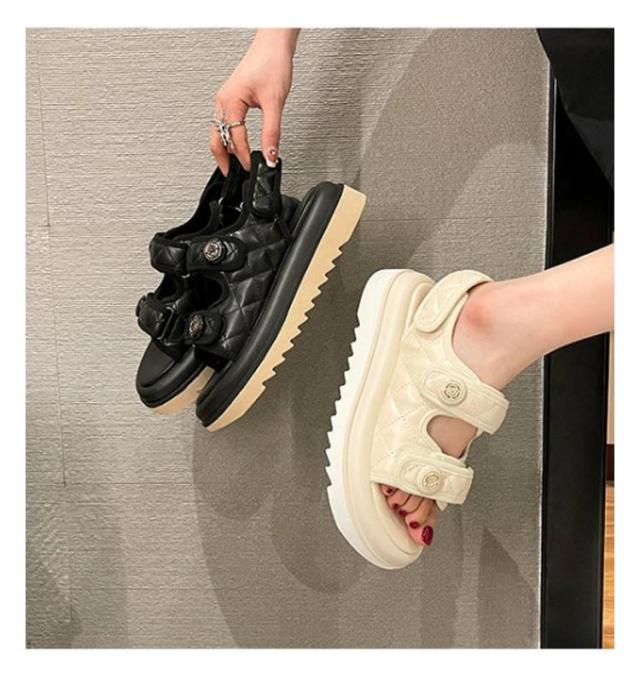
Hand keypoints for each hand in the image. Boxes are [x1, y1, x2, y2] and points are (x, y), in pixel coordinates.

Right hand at [211, 29, 299, 172]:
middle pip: (217, 138)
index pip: (235, 139)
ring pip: (219, 131)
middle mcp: (223, 100)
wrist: (274, 45)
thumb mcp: (275, 102)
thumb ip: (272, 132)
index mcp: (230, 101)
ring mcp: (225, 99)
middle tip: (231, 175)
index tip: (253, 168)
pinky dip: (229, 137)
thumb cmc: (271, 63)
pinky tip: (237, 144)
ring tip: (234, 164)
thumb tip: (270, 155)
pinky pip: (224, 123)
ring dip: (225, 149)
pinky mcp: (232, 98)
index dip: (244, 156)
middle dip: (223, 159)